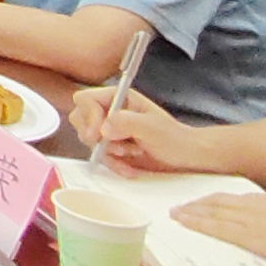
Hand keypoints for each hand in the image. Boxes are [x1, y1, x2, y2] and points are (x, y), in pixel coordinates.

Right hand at [67, 85, 203, 173]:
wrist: (185, 157)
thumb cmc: (175, 138)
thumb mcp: (152, 127)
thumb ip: (126, 122)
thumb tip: (103, 128)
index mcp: (118, 98)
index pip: (86, 100)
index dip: (88, 116)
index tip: (96, 134)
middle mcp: (110, 111)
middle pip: (80, 119)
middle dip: (96, 137)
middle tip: (117, 147)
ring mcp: (110, 130)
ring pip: (88, 140)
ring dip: (107, 152)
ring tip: (131, 154)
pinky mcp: (111, 147)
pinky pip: (98, 156)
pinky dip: (112, 164)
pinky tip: (129, 167)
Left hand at [173, 189, 265, 265]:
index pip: (245, 199)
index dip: (223, 201)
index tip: (209, 204)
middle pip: (226, 201)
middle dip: (202, 203)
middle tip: (182, 206)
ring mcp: (262, 219)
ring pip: (218, 211)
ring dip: (194, 212)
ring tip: (177, 214)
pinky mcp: (258, 236)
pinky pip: (220, 227)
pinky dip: (199, 223)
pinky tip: (186, 223)